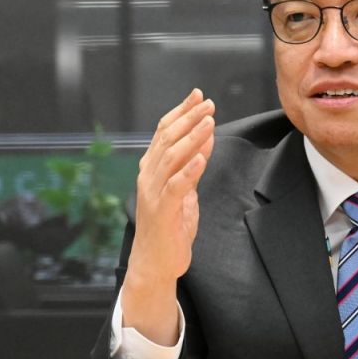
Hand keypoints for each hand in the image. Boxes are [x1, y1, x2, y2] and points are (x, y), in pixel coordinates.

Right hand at [122, 89, 214, 343]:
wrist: (155, 263)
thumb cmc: (170, 226)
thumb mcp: (185, 190)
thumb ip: (192, 165)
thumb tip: (206, 138)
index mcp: (152, 168)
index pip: (164, 131)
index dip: (181, 111)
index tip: (198, 95)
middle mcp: (148, 176)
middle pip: (167, 138)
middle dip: (189, 118)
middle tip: (208, 103)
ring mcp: (153, 193)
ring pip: (171, 157)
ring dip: (192, 137)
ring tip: (209, 122)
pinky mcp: (162, 211)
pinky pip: (176, 186)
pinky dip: (190, 170)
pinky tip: (203, 157)